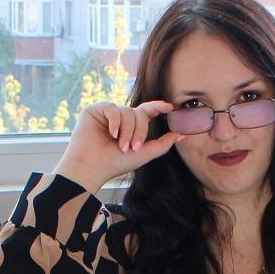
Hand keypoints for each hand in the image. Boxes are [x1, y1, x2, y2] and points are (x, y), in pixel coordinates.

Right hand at [56, 99, 185, 189]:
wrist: (92, 166)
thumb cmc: (115, 163)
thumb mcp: (144, 154)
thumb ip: (163, 144)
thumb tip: (182, 134)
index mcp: (130, 127)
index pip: (146, 112)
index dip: (158, 107)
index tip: (170, 107)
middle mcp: (120, 118)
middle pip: (139, 113)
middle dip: (139, 131)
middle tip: (133, 148)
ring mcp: (107, 113)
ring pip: (127, 111)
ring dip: (127, 130)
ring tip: (120, 145)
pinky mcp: (95, 110)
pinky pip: (113, 108)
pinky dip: (115, 122)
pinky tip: (110, 134)